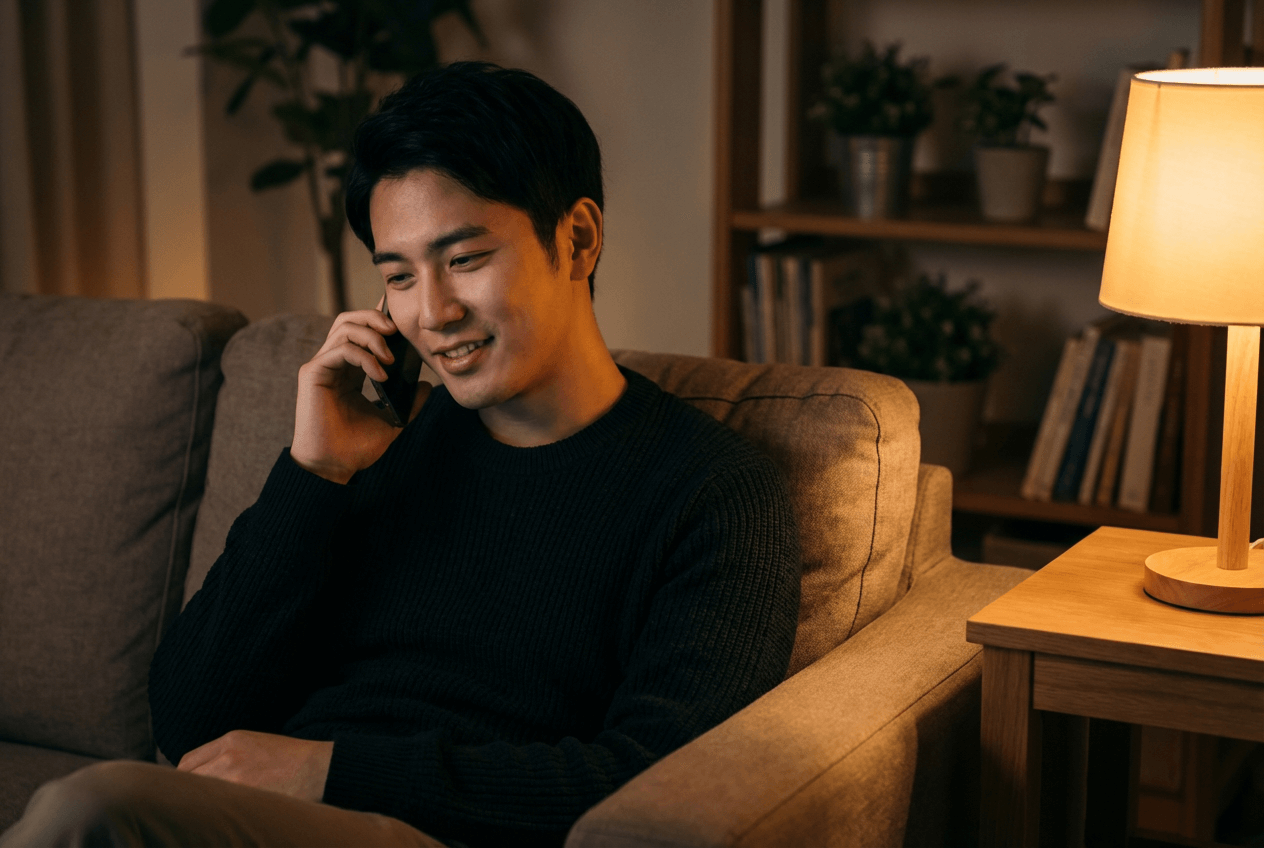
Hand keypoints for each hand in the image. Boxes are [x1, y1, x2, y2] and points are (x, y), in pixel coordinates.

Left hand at [177, 729, 333, 801]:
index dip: (184, 778)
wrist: (319, 768)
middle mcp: (228, 756)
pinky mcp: (243, 795)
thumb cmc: (292, 759)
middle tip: (192, 806)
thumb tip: (204, 775)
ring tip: (206, 814)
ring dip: (199, 805)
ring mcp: (234, 777)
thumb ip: (229, 754)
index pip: (188, 761)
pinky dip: (214, 813)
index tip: (187, 790)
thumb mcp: (257, 744)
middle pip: (187, 778)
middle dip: (187, 793)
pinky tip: (221, 818)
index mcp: (231, 740)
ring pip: (199, 795)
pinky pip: (216, 807)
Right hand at [291, 303, 429, 483]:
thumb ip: (409, 404)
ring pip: (344, 327)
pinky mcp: (313, 373)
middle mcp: (334, 363)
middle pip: (350, 319)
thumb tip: (426, 385)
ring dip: (372, 336)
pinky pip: (341, 350)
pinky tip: (381, 376)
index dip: (379, 318)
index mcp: (349, 370)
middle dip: (375, 317)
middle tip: (397, 331)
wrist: (334, 467)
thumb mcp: (392, 422)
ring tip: (391, 358)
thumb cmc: (356, 447)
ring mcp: (322, 365)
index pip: (362, 331)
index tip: (402, 320)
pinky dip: (365, 357)